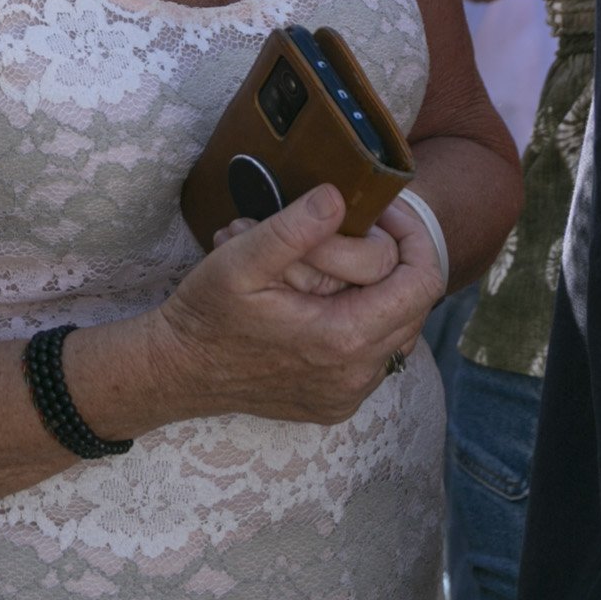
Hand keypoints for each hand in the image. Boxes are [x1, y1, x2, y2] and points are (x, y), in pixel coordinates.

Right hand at [155, 185, 442, 425]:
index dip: (411, 236)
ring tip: (331, 265)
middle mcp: (357, 375)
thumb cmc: (206, 313)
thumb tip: (338, 197)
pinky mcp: (337, 402)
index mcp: (343, 338)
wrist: (178, 370)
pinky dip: (360, 321)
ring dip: (377, 291)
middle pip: (414, 304)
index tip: (380, 210)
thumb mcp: (240, 258)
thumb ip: (292, 228)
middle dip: (392, 259)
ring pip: (397, 330)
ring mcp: (349, 393)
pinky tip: (322, 303)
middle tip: (351, 228)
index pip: (422, 282)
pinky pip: (373, 355)